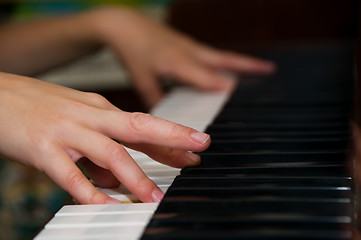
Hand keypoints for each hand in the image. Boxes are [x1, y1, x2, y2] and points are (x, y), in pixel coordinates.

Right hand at [0, 72, 209, 203]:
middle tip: (198, 149)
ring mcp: (67, 130)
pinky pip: (70, 175)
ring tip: (154, 197)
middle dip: (171, 137)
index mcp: (100, 109)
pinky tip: (105, 203)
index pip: (143, 123)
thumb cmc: (40, 108)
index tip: (196, 146)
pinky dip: (89, 191)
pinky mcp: (43, 148)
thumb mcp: (78, 122)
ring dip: (135, 176)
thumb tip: (120, 179)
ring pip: (109, 152)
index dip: (172, 136)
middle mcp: (89, 116)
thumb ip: (101, 151)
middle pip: (137, 126)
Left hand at [93, 7, 275, 106]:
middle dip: (248, 66)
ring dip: (243, 61)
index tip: (239, 95)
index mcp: (178, 63)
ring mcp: (191, 47)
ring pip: (223, 55)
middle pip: (224, 60)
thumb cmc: (133, 52)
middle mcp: (189, 53)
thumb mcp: (142, 81)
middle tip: (270, 71)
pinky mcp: (190, 45)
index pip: (206, 77)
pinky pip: (214, 54)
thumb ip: (156, 101)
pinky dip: (227, 60)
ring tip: (264, 67)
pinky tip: (233, 66)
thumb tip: (166, 120)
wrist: (126, 25)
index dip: (222, 86)